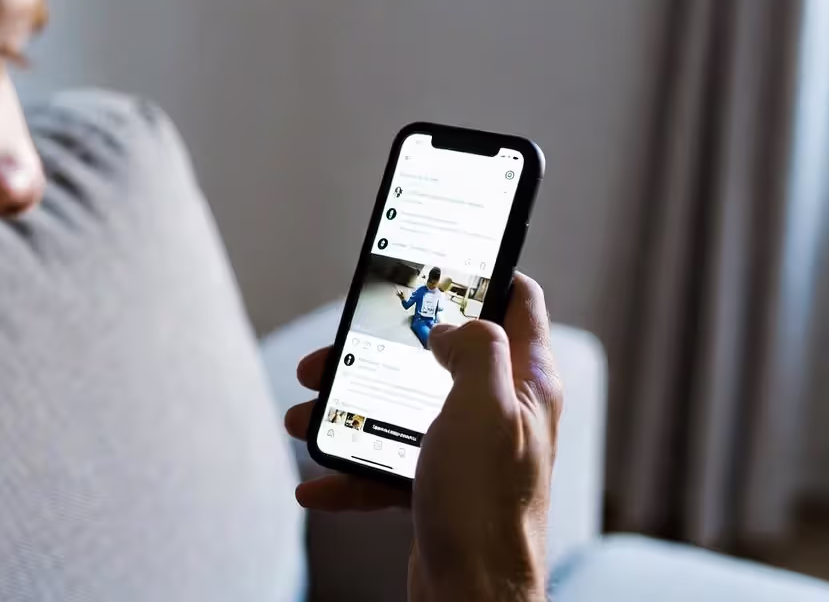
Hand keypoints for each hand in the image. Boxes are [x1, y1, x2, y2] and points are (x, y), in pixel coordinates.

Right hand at [283, 274, 561, 601]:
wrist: (472, 593)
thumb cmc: (488, 505)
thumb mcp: (485, 406)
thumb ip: (475, 348)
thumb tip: (450, 326)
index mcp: (524, 381)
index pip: (517, 302)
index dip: (481, 272)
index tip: (437, 259)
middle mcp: (500, 411)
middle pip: (436, 354)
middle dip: (376, 351)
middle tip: (330, 353)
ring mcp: (468, 450)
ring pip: (400, 408)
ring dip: (348, 409)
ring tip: (304, 416)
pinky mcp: (438, 486)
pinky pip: (385, 465)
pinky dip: (348, 470)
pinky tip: (317, 481)